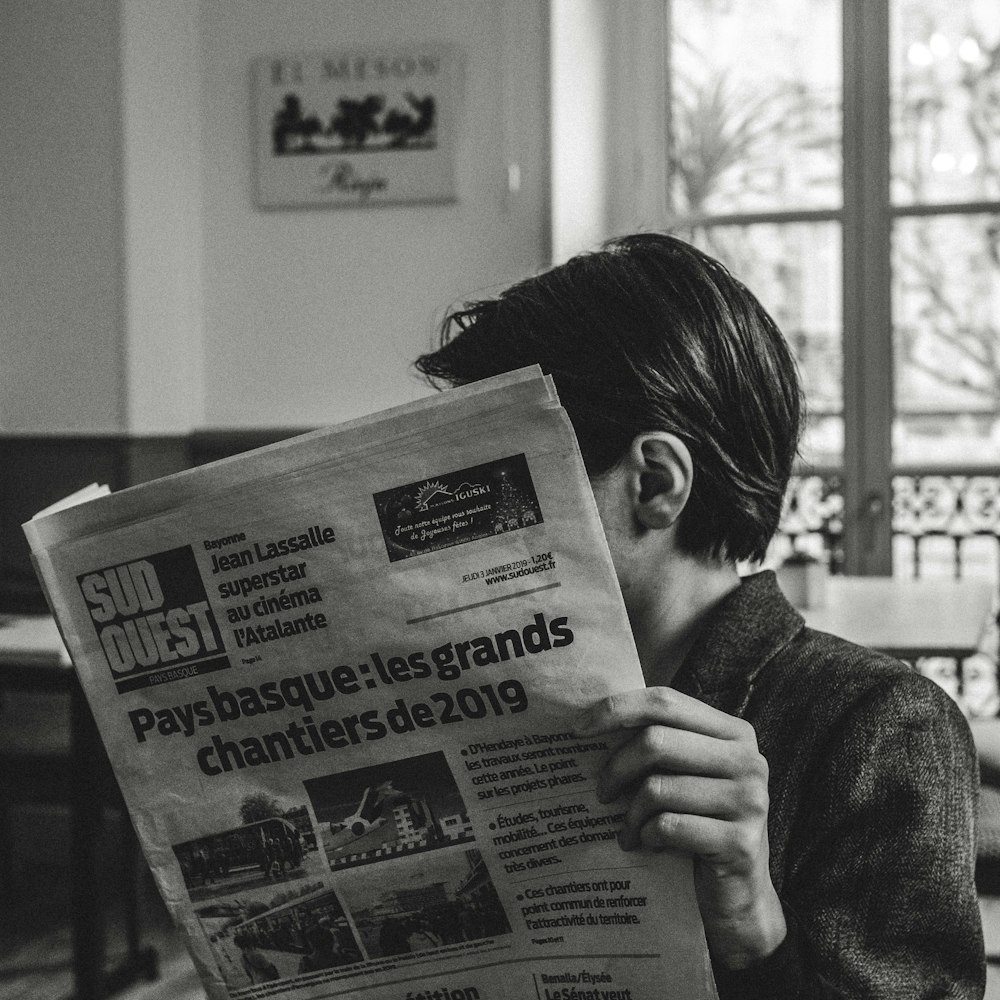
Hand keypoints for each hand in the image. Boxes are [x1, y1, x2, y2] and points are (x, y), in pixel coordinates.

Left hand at [574, 686, 786, 968]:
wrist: (737, 896)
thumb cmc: (699, 824)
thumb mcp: (684, 775)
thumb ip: (658, 743)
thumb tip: (589, 722)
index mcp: (733, 732)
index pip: (665, 701)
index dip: (617, 709)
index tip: (578, 728)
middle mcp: (749, 760)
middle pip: (657, 741)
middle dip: (617, 767)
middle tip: (601, 792)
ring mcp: (749, 801)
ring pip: (658, 788)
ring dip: (630, 814)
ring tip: (627, 830)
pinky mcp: (740, 842)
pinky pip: (669, 826)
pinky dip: (648, 836)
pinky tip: (648, 845)